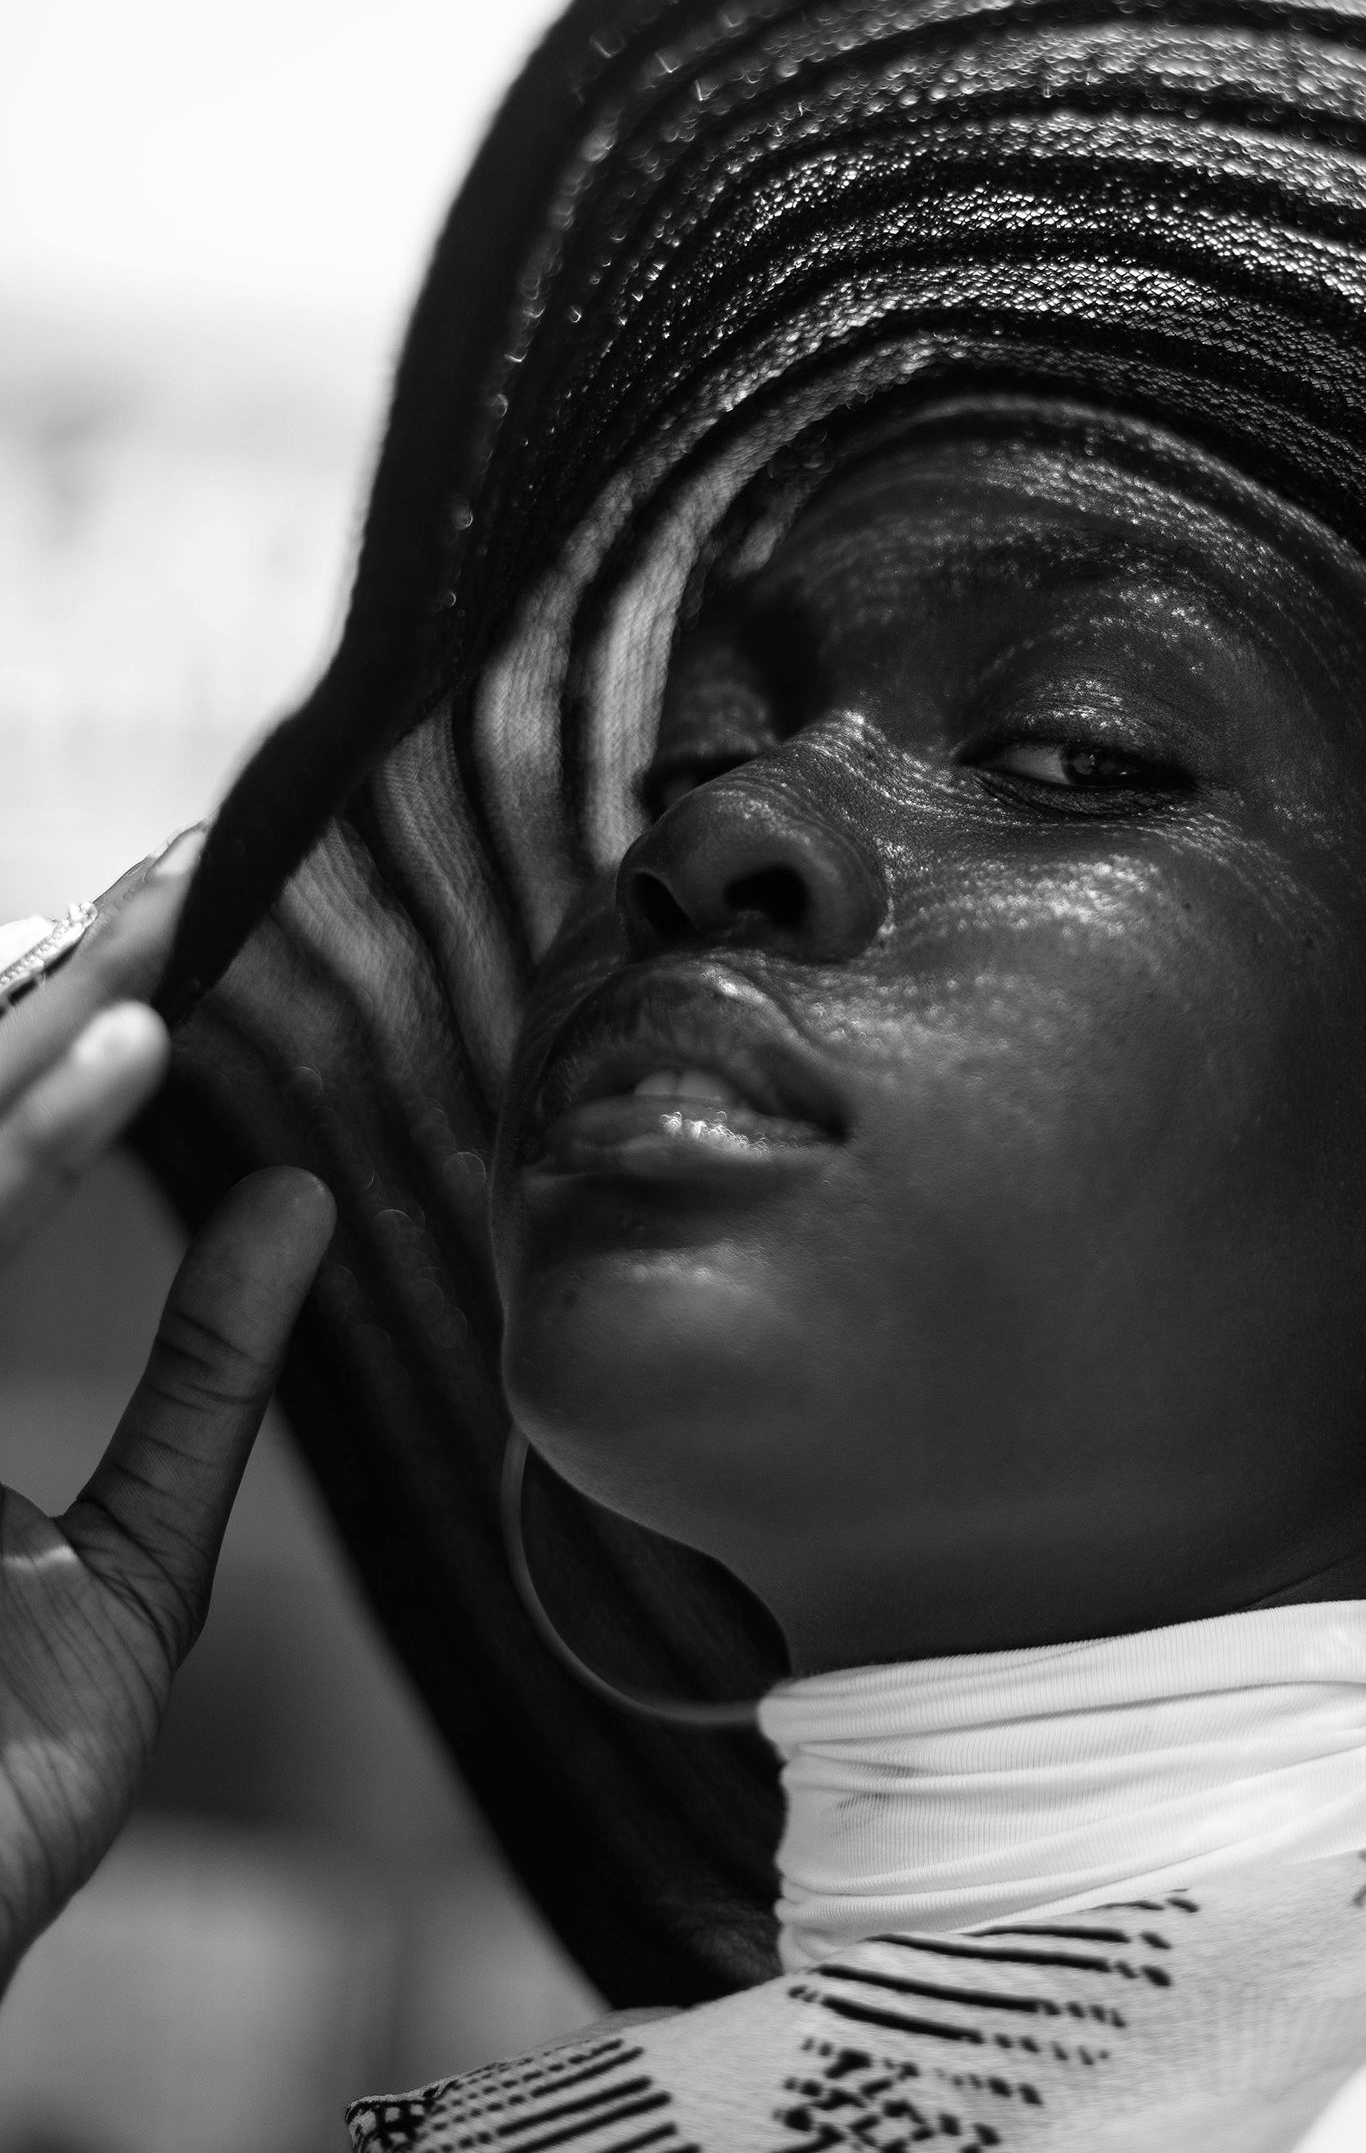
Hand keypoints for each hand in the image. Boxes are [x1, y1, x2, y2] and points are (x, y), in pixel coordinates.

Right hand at [0, 839, 333, 1979]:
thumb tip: (292, 1194)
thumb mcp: (127, 1558)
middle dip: (65, 974)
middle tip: (195, 854)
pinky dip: (18, 1147)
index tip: (182, 902)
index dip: (74, 1021)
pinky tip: (121, 1053)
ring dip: (43, 1028)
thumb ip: (200, 1374)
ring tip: (168, 916)